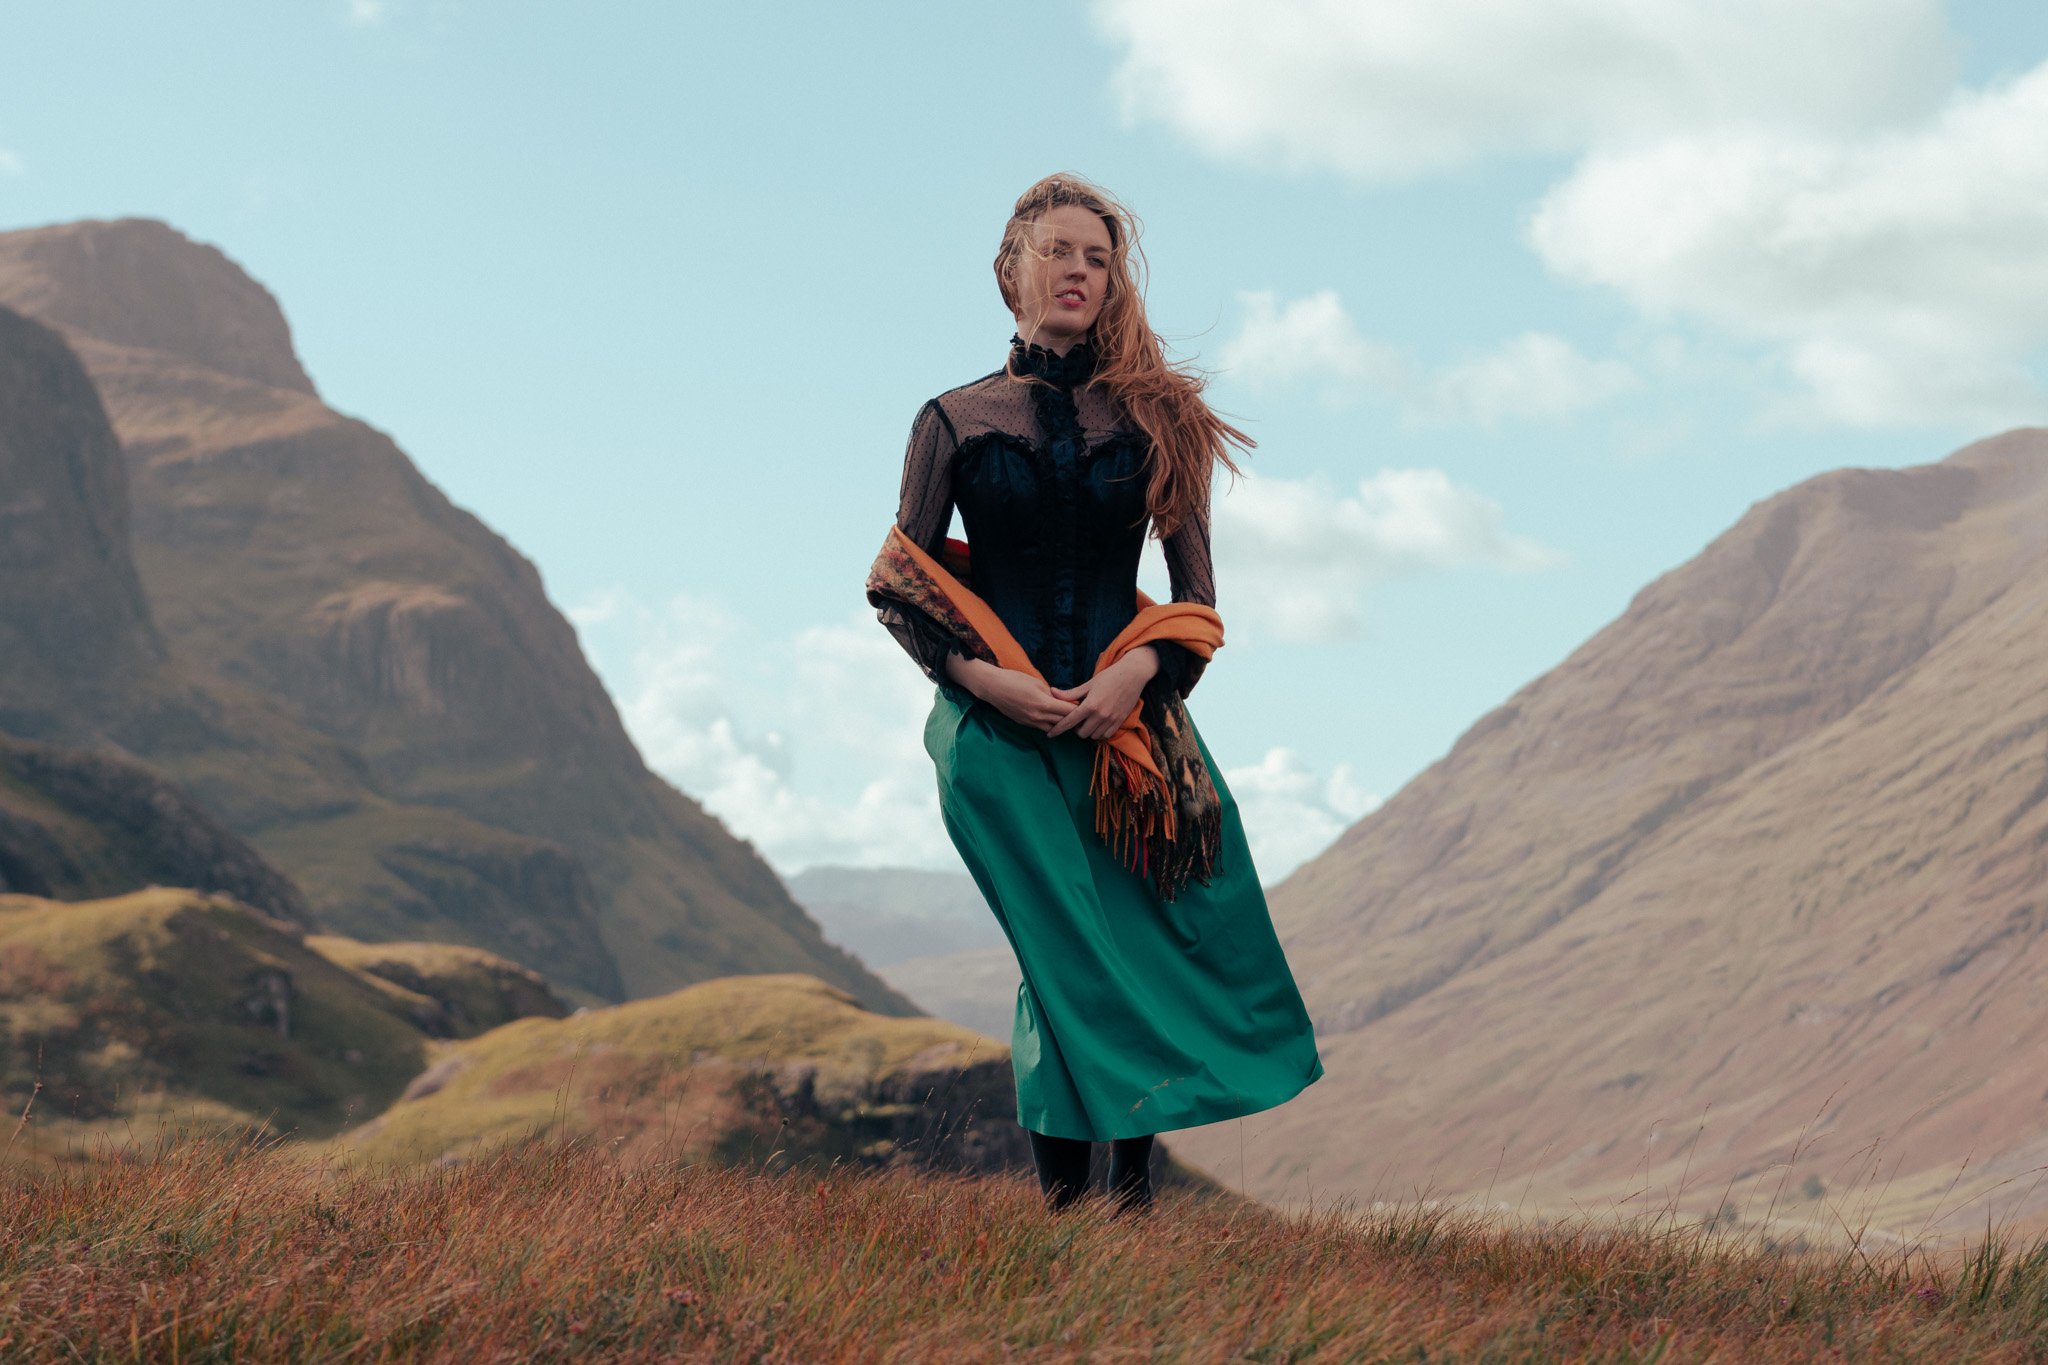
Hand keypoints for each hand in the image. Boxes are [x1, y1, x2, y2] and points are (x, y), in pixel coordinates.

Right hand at [949, 655, 1077, 732]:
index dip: (1078, 709)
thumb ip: (1051, 694)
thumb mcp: (1036, 682)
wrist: (992, 687)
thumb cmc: (1014, 679)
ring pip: (1053, 728)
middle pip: (1063, 722)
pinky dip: (1050, 724)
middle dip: (1073, 719)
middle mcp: (1038, 716)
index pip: (1068, 711)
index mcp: (1044, 704)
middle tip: (1083, 715)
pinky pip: (1042, 727)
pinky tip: (1054, 719)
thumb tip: (1061, 700)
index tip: (1087, 706)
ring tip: (1070, 719)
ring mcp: (1031, 722)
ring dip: (1061, 724)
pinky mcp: (1024, 723)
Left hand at [1045, 645, 1159, 740]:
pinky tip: (1098, 724)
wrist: (1133, 674)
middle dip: (1076, 729)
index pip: (1069, 722)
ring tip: (1088, 721)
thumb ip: (1070, 693)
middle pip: (1081, 733)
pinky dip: (1100, 733)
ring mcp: (1111, 719)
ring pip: (1094, 736)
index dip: (1058, 729)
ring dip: (1088, 731)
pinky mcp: (1120, 721)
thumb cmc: (1109, 676)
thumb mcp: (1088, 684)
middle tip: (1077, 720)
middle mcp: (1100, 715)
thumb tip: (1052, 692)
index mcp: (1090, 705)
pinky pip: (1106, 735)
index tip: (1050, 734)